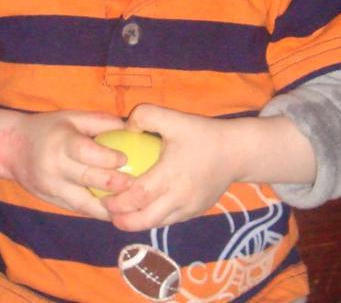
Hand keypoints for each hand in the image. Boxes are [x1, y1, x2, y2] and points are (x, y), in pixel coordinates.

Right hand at [7, 110, 133, 219]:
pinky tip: (117, 212)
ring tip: (132, 205)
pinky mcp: (52, 201)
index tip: (125, 160)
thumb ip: (99, 121)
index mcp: (61, 142)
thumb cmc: (48, 129)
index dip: (107, 158)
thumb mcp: (71, 117)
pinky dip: (98, 212)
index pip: (86, 153)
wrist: (12, 149)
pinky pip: (79, 209)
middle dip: (114, 185)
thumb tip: (131, 126)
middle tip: (138, 186)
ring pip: (84, 203)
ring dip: (109, 207)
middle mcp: (55, 167)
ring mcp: (52, 188)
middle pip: (88, 179)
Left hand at [103, 104, 237, 231]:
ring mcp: (188, 208)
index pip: (138, 197)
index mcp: (171, 175)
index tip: (103, 198)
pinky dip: (153, 219)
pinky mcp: (195, 212)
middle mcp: (179, 197)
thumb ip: (146, 116)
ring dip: (136, 222)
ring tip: (121, 213)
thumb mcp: (174, 118)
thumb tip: (125, 127)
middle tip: (107, 212)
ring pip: (156, 224)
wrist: (237, 152)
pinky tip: (143, 209)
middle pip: (144, 220)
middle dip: (122, 220)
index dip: (118, 202)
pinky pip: (169, 221)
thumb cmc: (203, 134)